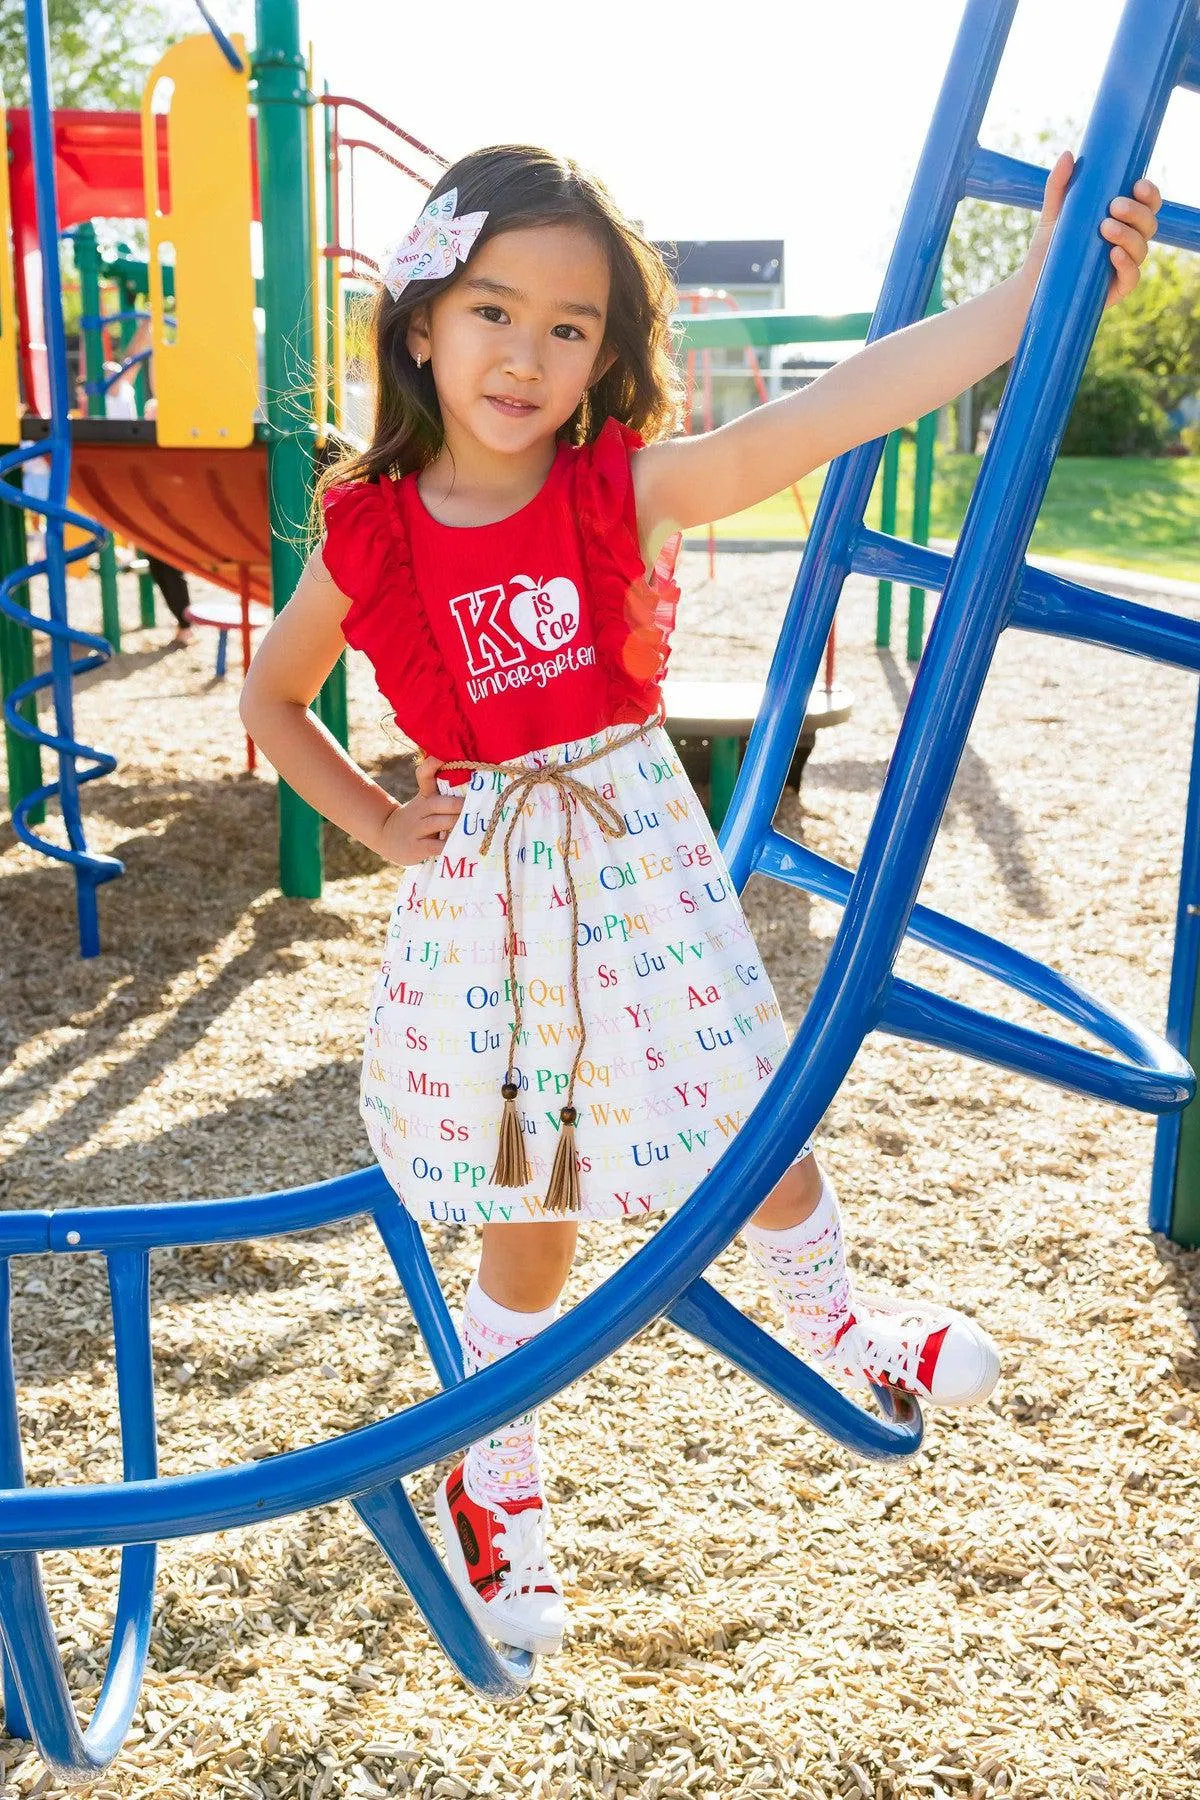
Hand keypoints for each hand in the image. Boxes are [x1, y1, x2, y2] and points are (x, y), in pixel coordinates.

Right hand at [374, 754, 463, 864]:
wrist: (386, 835)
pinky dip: (448, 846)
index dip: (432, 765)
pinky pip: (435, 846)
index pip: (424, 775)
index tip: (441, 758)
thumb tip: (471, 779)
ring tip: (473, 828)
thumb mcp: (424, 799)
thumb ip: (443, 790)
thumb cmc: (417, 816)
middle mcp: (419, 809)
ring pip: (439, 823)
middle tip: (477, 807)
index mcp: (424, 795)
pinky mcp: (416, 847)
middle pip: (439, 803)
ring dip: (456, 824)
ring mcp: (416, 828)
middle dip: (458, 805)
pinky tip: (460, 846)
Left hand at [1022, 150, 1160, 308]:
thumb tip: (1068, 154)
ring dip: (1129, 235)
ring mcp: (1124, 266)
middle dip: (1136, 212)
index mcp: (1122, 220)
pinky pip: (1132, 277)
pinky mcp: (1116, 289)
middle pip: (1149, 223)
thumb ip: (1059, 185)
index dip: (1149, 194)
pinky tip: (1113, 254)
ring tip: (1105, 227)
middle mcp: (1128, 242)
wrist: (1032, 285)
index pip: (1147, 204)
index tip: (1137, 184)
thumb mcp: (1053, 214)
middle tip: (1114, 205)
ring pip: (1142, 248)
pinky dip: (1126, 264)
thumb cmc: (1049, 247)